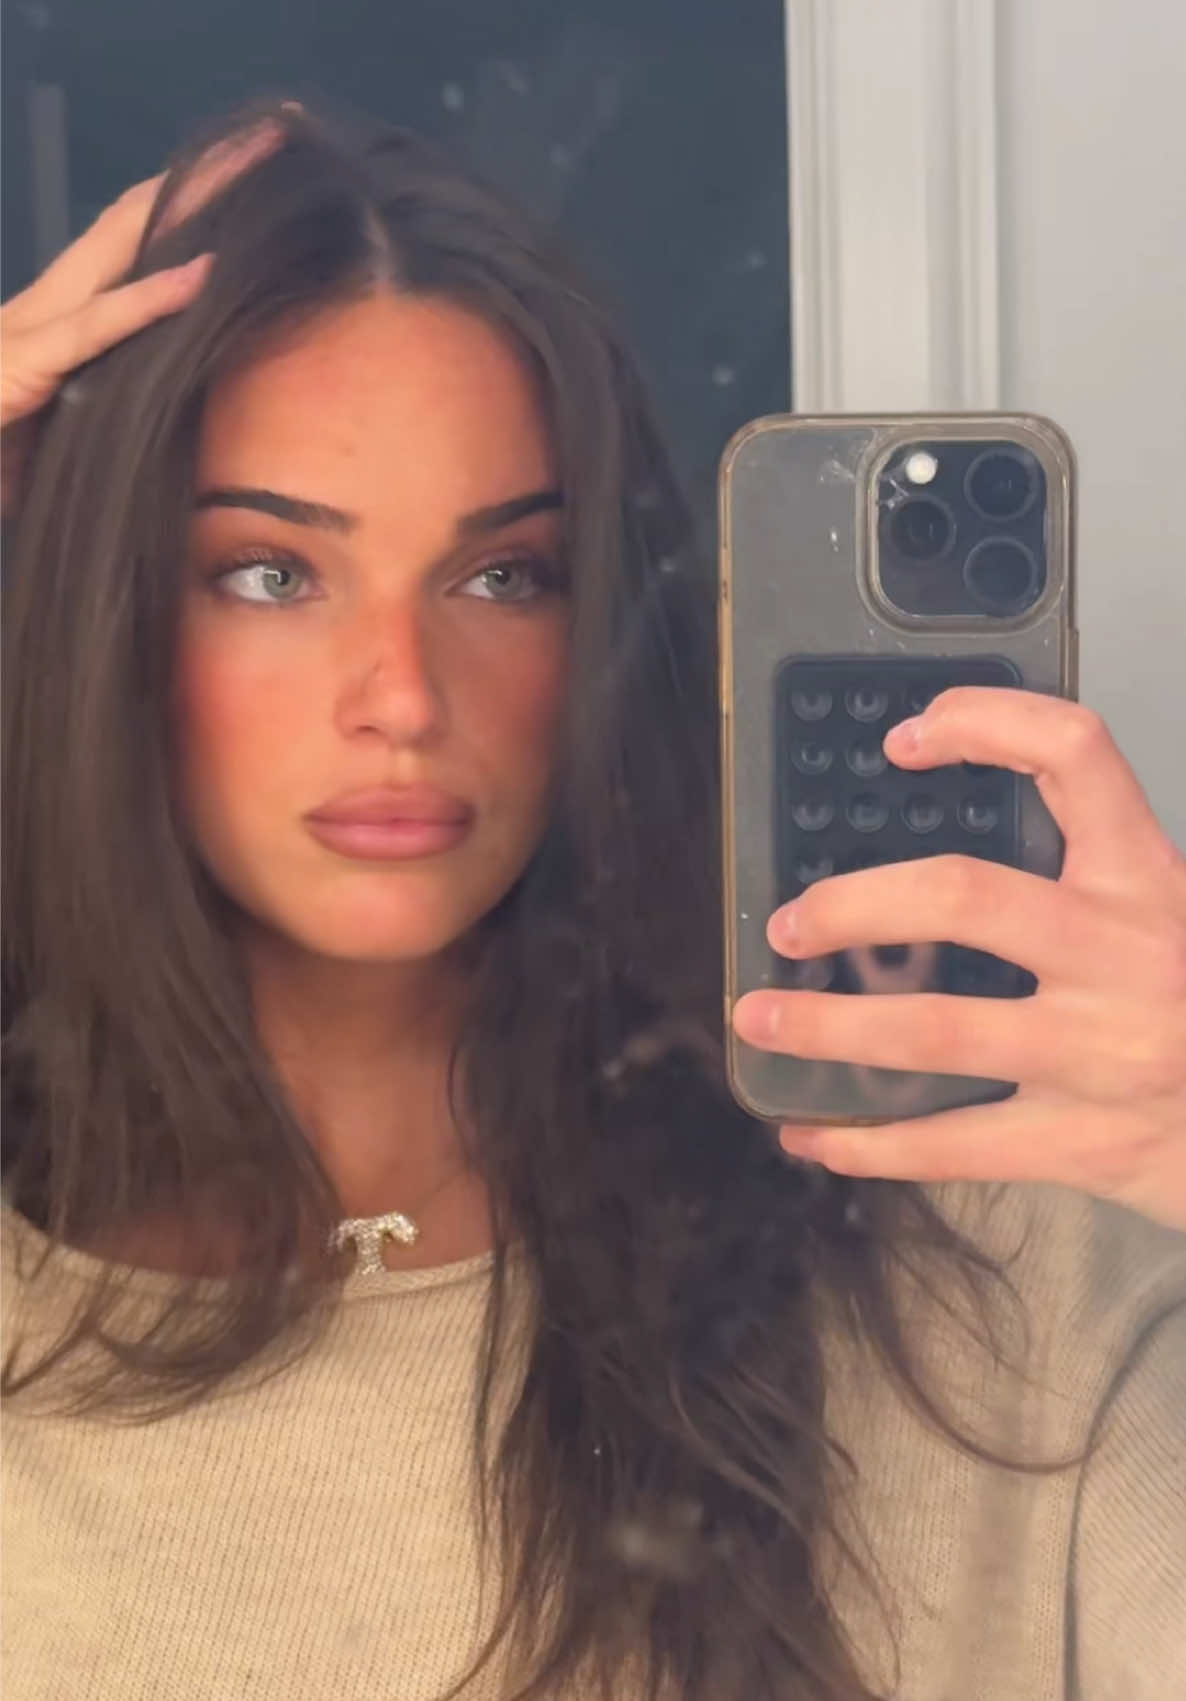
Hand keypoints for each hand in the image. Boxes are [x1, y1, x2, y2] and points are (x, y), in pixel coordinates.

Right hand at [0, 116, 285, 511]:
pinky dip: (149, 300)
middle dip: (206, 174)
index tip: (253, 167)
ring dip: (190, 204)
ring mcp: (31, 327)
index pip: (135, 243)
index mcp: (61, 320)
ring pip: (122, 248)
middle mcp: (47, 306)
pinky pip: (95, 327)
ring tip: (252, 167)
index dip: (191, 202)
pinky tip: (202, 274)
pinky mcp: (22, 363)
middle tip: (278, 127)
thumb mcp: (64, 435)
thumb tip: (176, 416)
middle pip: (138, 221)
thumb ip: (110, 409)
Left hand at [732, 689, 1185, 1231]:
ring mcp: (1102, 1055)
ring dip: (827, 1027)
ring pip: (934, 1029)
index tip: (904, 741)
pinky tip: (816, 1133)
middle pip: (965, 897)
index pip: (1073, 756)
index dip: (985, 725)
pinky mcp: (1083, 1143)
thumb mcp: (1168, 918)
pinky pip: (952, 1145)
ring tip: (760, 1018)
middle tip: (793, 922)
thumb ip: (1081, 885)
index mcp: (1148, 880)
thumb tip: (929, 873)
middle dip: (855, 906)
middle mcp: (1127, 955)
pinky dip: (869, 1143)